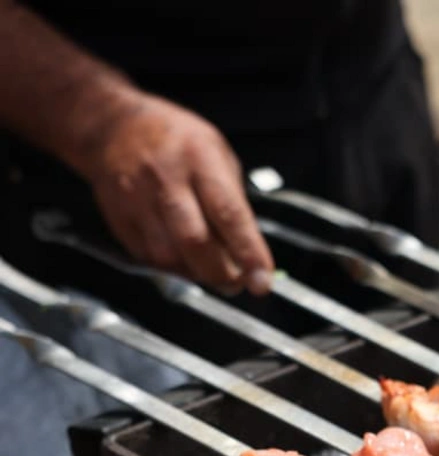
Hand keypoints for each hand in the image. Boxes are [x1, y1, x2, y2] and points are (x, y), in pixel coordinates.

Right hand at [77, 95, 273, 294]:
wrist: (113, 125)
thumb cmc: (175, 139)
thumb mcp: (217, 154)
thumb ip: (232, 200)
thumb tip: (246, 250)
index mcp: (199, 159)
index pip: (229, 213)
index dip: (248, 252)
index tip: (262, 279)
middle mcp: (165, 179)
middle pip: (195, 241)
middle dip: (222, 273)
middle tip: (238, 283)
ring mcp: (136, 200)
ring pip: (168, 256)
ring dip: (198, 275)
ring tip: (214, 272)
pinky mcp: (119, 218)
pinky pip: (148, 257)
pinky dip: (174, 268)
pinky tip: (186, 261)